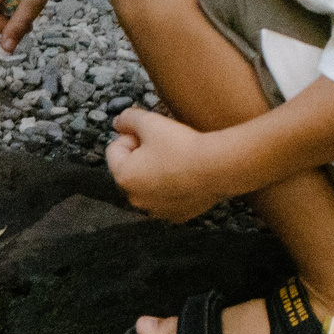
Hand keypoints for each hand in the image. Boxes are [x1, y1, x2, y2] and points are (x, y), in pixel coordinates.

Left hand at [105, 107, 226, 224]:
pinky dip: (173, 187)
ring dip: (157, 171)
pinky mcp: (177, 215)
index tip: (151, 134)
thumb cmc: (183, 145)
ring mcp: (156, 210)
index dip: (131, 136)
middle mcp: (135, 199)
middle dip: (142, 155)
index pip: (114, 149)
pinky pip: (168, 198)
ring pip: (149, 184)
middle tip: (165, 144)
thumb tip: (118, 121)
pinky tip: (187, 175)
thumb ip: (128, 118)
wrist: (219, 167)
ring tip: (178, 159)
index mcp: (124, 177)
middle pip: (130, 168)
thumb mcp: (151, 122)